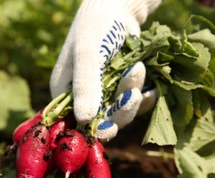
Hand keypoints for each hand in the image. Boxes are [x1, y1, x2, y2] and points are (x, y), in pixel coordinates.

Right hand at [50, 0, 160, 140]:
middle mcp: (83, 98)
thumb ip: (86, 85)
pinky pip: (136, 105)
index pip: (77, 123)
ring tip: (138, 68)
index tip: (111, 127)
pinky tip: (151, 85)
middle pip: (103, 122)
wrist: (119, 8)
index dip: (94, 129)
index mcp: (64, 93)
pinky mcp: (122, 90)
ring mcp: (105, 94)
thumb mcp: (87, 54)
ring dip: (133, 95)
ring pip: (122, 113)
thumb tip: (84, 120)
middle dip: (121, 109)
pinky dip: (146, 96)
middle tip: (133, 93)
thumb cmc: (97, 27)